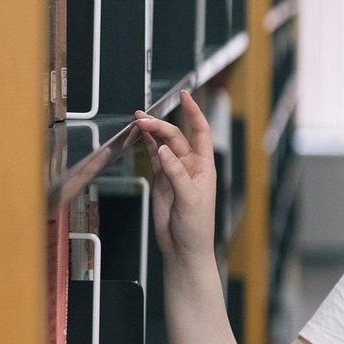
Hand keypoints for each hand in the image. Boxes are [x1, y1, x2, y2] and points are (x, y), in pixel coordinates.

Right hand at [132, 90, 216, 261]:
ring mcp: (175, 172)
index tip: (185, 96)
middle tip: (143, 119)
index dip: (194, 113)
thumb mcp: (190, 199)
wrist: (184, 248)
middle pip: (176, 137)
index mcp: (205, 167)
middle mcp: (191, 166)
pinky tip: (140, 134)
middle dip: (161, 125)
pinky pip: (153, 157)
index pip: (201, 132)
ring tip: (138, 119)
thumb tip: (164, 150)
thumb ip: (176, 174)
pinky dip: (146, 145)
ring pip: (163, 144)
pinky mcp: (161, 180)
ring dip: (152, 132)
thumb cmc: (197, 227)